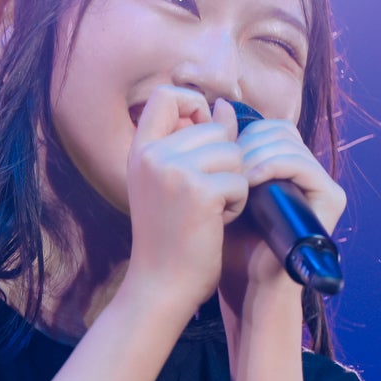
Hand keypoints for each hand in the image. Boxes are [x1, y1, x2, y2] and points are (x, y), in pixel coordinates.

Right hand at [123, 88, 248, 316]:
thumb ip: (194, 143)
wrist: (161, 285)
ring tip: (212, 209)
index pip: (167, 95)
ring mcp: (174, 171)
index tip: (204, 134)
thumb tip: (226, 107)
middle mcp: (153, 156)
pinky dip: (238, 203)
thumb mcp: (171, 183)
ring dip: (233, 182)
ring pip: (232, 152)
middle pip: (213, 126)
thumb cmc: (169, 237)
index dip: (194, 105)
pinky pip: (240, 180)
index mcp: (140, 151)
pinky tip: (218, 222)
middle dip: (224, 158)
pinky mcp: (200, 192)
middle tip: (208, 194)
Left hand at [221, 115, 346, 298]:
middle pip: (278, 129)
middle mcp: (306, 173)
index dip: (239, 136)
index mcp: (283, 168)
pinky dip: (273, 166)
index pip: (266, 128)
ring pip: (287, 142)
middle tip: (226, 168)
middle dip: (247, 143)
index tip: (217, 158)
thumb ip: (222, 150)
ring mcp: (320, 184)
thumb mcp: (219, 189)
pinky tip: (250, 182)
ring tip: (236, 179)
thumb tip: (220, 104)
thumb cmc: (228, 245)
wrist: (246, 287)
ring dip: (256, 155)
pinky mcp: (331, 198)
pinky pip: (301, 163)